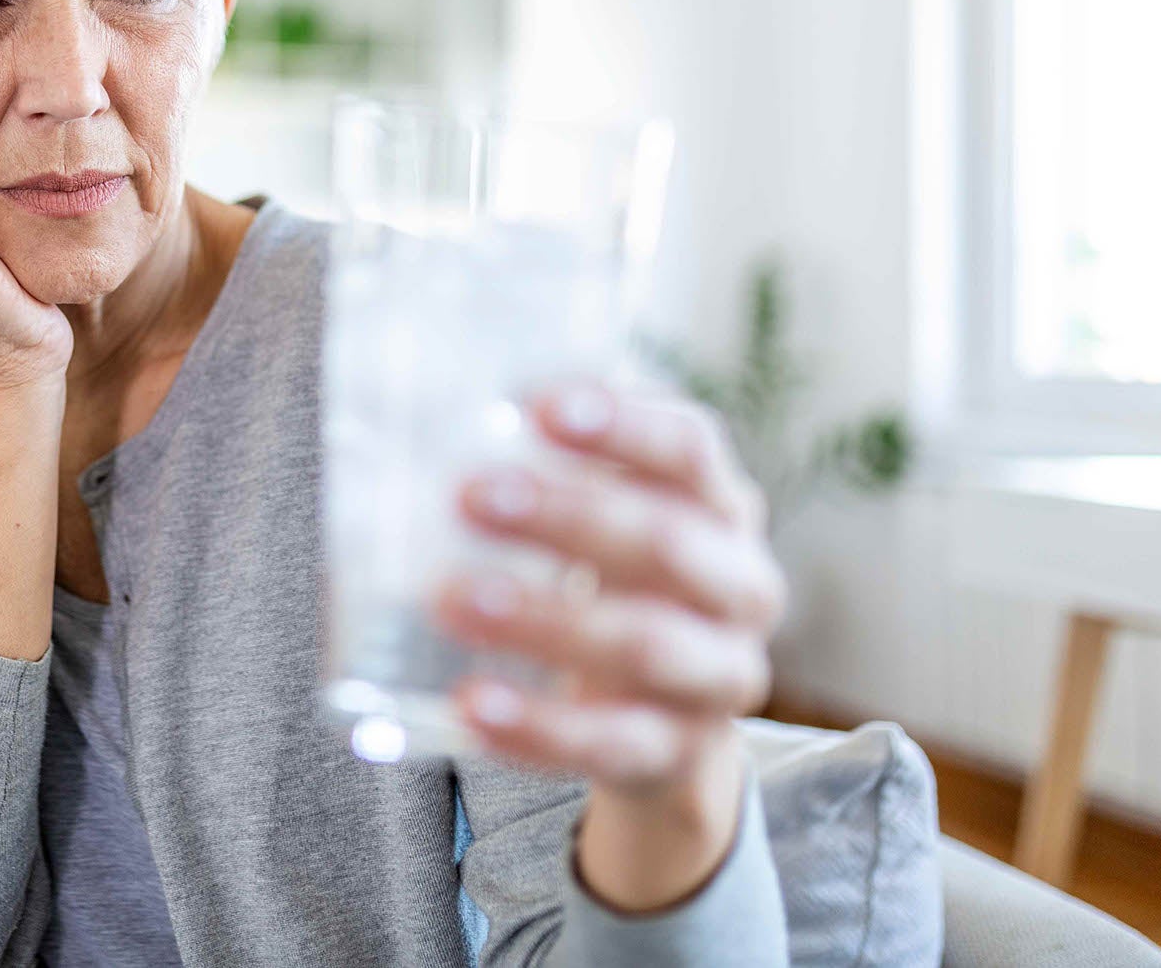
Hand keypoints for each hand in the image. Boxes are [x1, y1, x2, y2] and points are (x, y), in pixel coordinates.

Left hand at [428, 378, 786, 902]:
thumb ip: (546, 471)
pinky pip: (610, 744)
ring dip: (541, 620)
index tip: (539, 406)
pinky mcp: (681, 755)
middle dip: (565, 516)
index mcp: (721, 507)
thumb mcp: (604, 518)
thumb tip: (418, 420)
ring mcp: (720, 677)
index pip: (691, 449)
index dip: (623, 425)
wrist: (665, 719)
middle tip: (468, 495)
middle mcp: (741, 586)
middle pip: (665, 542)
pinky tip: (473, 704)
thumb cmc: (613, 582)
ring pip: (642, 645)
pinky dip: (538, 727)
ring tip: (450, 599)